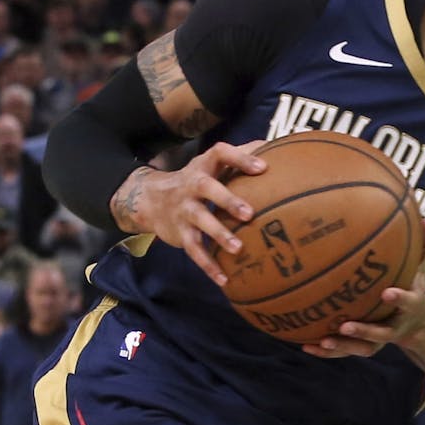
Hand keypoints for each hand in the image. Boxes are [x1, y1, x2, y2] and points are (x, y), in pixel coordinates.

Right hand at [112, 141, 265, 284]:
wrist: (149, 198)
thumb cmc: (196, 179)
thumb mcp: (211, 164)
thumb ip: (241, 155)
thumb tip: (276, 146)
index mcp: (204, 166)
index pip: (221, 154)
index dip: (241, 158)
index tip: (263, 167)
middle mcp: (191, 185)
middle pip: (207, 188)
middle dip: (227, 200)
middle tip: (250, 213)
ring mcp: (184, 210)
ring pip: (200, 221)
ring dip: (218, 235)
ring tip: (238, 248)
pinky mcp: (180, 233)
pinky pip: (193, 250)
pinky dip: (208, 265)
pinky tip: (224, 279)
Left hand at [303, 220, 424, 358]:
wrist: (418, 323)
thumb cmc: (414, 286)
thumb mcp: (424, 267)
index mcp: (412, 305)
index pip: (409, 302)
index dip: (399, 299)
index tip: (386, 292)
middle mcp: (397, 325)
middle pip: (382, 333)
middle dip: (364, 331)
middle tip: (344, 326)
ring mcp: (381, 338)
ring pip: (362, 347)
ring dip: (343, 346)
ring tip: (322, 341)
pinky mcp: (367, 345)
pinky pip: (347, 351)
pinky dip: (328, 351)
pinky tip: (308, 346)